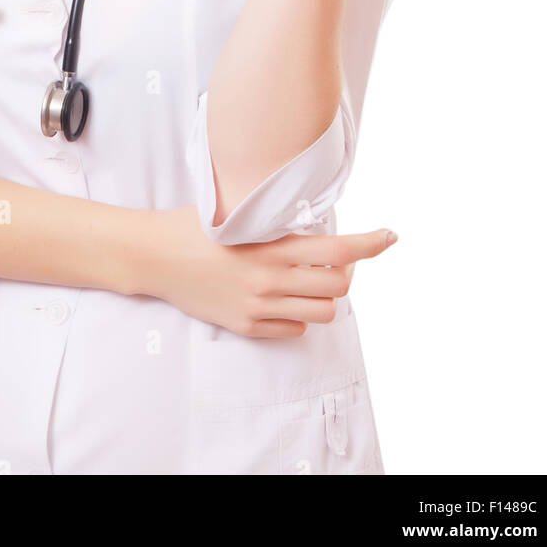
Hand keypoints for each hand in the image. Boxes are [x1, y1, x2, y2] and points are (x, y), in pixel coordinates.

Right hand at [142, 206, 396, 337]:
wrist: (156, 256)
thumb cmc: (196, 226)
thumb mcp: (240, 216)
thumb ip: (278, 225)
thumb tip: (316, 223)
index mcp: (272, 246)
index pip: (338, 249)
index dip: (370, 244)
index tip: (390, 237)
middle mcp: (271, 279)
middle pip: (338, 287)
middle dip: (346, 274)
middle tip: (335, 263)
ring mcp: (259, 306)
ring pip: (322, 313)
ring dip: (324, 298)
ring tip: (309, 283)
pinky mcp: (245, 326)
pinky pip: (294, 330)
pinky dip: (298, 317)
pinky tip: (284, 300)